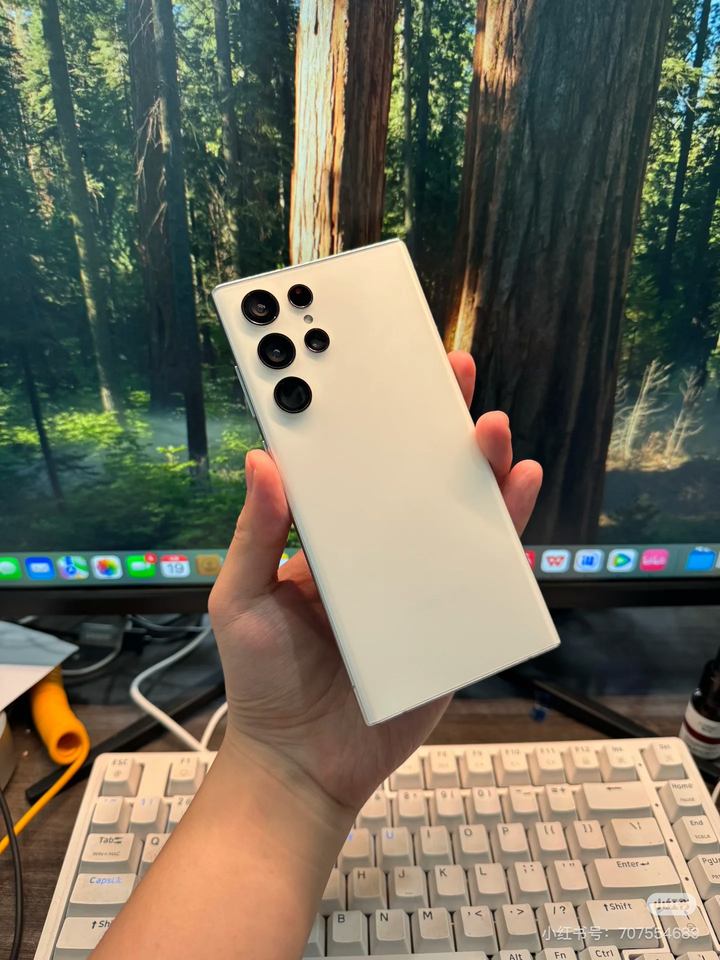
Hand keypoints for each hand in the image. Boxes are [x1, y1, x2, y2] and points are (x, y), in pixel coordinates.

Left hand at [208, 350, 541, 817]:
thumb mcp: (241, 602)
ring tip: (492, 430)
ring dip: (480, 469)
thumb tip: (262, 460)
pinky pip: (485, 570)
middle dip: (436, 425)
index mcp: (329, 539)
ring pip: (457, 514)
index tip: (381, 371)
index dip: (369, 418)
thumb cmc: (263, 682)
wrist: (306, 764)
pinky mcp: (451, 619)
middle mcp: (377, 551)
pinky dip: (506, 533)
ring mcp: (417, 582)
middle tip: (453, 377)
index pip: (354, 465)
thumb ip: (255, 536)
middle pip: (414, 478)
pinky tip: (518, 492)